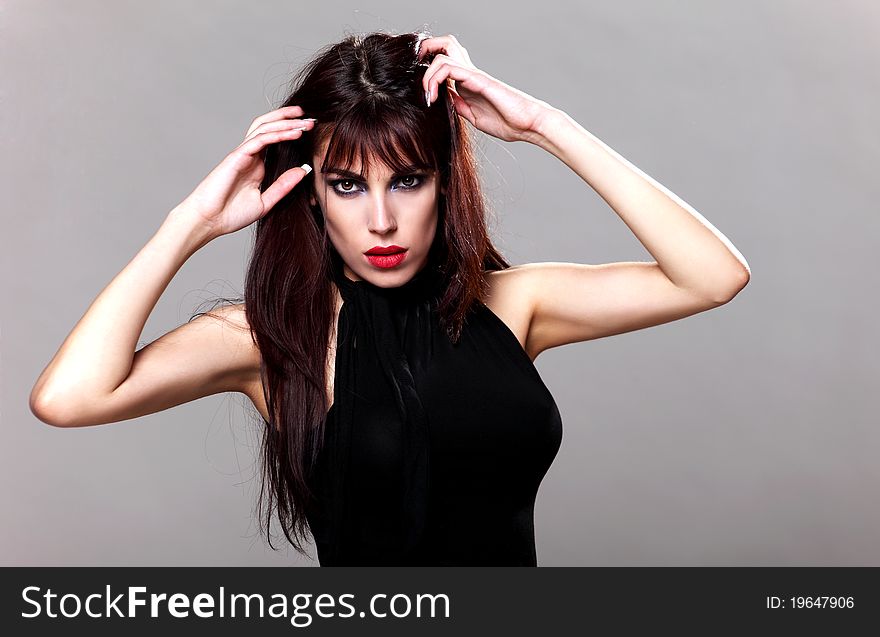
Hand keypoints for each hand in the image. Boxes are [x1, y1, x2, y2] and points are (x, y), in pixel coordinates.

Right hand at [179, 105, 315, 238]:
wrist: (209, 222)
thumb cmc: (231, 214)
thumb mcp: (265, 202)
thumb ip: (283, 186)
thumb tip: (303, 170)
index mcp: (257, 165)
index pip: (275, 140)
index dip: (292, 132)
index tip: (310, 130)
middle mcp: (250, 156)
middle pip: (270, 127)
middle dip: (290, 120)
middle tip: (311, 119)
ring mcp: (242, 154)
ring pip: (265, 129)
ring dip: (285, 122)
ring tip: (304, 120)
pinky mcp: (236, 157)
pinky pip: (259, 140)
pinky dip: (276, 134)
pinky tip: (292, 133)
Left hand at [418, 34, 554, 142]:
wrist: (527, 124)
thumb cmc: (507, 122)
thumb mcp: (474, 117)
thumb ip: (459, 106)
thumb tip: (444, 100)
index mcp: (468, 83)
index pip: (444, 63)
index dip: (427, 70)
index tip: (421, 92)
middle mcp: (469, 74)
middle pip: (445, 46)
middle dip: (425, 52)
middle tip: (417, 74)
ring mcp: (473, 75)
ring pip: (443, 52)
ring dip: (426, 71)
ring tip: (426, 93)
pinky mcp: (477, 79)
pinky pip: (450, 67)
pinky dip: (434, 78)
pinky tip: (433, 96)